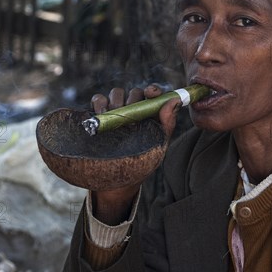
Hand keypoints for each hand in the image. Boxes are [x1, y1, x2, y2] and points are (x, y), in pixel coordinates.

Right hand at [88, 84, 180, 224]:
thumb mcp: (159, 144)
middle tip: (130, 115)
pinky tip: (101, 114)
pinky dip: (99, 103)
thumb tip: (173, 100)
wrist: (118, 181)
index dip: (152, 90)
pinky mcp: (98, 114)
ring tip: (115, 116)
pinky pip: (99, 99)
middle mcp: (133, 109)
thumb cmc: (143, 162)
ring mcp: (116, 111)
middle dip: (133, 100)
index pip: (153, 94)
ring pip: (116, 93)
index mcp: (150, 113)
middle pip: (134, 92)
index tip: (150, 93)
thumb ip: (168, 122)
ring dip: (116, 101)